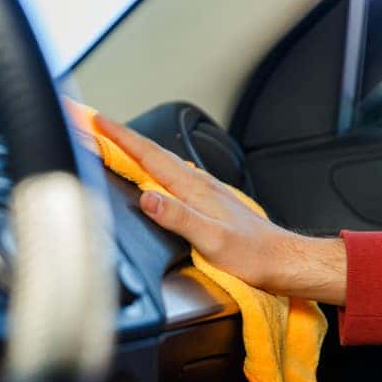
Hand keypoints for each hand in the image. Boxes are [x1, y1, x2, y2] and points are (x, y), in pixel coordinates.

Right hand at [95, 115, 345, 305]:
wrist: (283, 261)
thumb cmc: (252, 255)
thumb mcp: (212, 239)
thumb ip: (178, 217)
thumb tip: (147, 198)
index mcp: (194, 189)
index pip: (150, 155)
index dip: (121, 137)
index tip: (98, 120)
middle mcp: (199, 184)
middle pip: (153, 152)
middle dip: (122, 136)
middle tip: (97, 124)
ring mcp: (205, 190)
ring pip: (163, 162)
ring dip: (137, 150)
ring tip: (117, 142)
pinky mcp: (209, 201)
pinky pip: (173, 175)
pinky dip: (155, 166)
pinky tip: (155, 172)